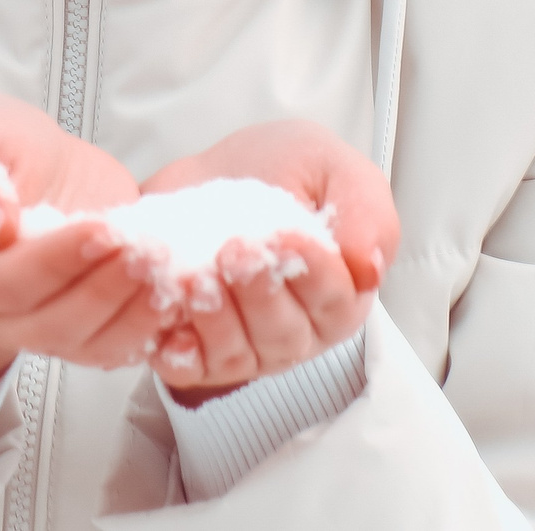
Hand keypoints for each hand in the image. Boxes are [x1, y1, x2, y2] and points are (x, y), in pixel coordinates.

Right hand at [0, 94, 168, 396]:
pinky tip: (176, 296)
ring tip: (167, 271)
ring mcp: (42, 327)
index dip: (53, 262)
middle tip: (147, 252)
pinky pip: (115, 347)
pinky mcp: (85, 327)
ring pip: (86, 344)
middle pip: (49, 323)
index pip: (2, 283)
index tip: (100, 228)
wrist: (27, 172)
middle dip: (103, 291)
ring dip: (132, 315)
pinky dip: (149, 329)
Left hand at [140, 120, 398, 403]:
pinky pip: (189, 368)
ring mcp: (247, 346)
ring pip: (237, 352)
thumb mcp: (331, 167)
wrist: (213, 171)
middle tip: (232, 251)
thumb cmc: (282, 171)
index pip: (334, 299)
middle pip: (283, 332)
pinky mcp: (197, 352)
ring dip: (214, 318)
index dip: (312, 272)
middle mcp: (296, 329)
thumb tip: (368, 267)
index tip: (286, 235)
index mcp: (339, 291)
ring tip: (193, 275)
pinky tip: (166, 314)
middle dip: (258, 294)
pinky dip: (176, 349)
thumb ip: (364, 210)